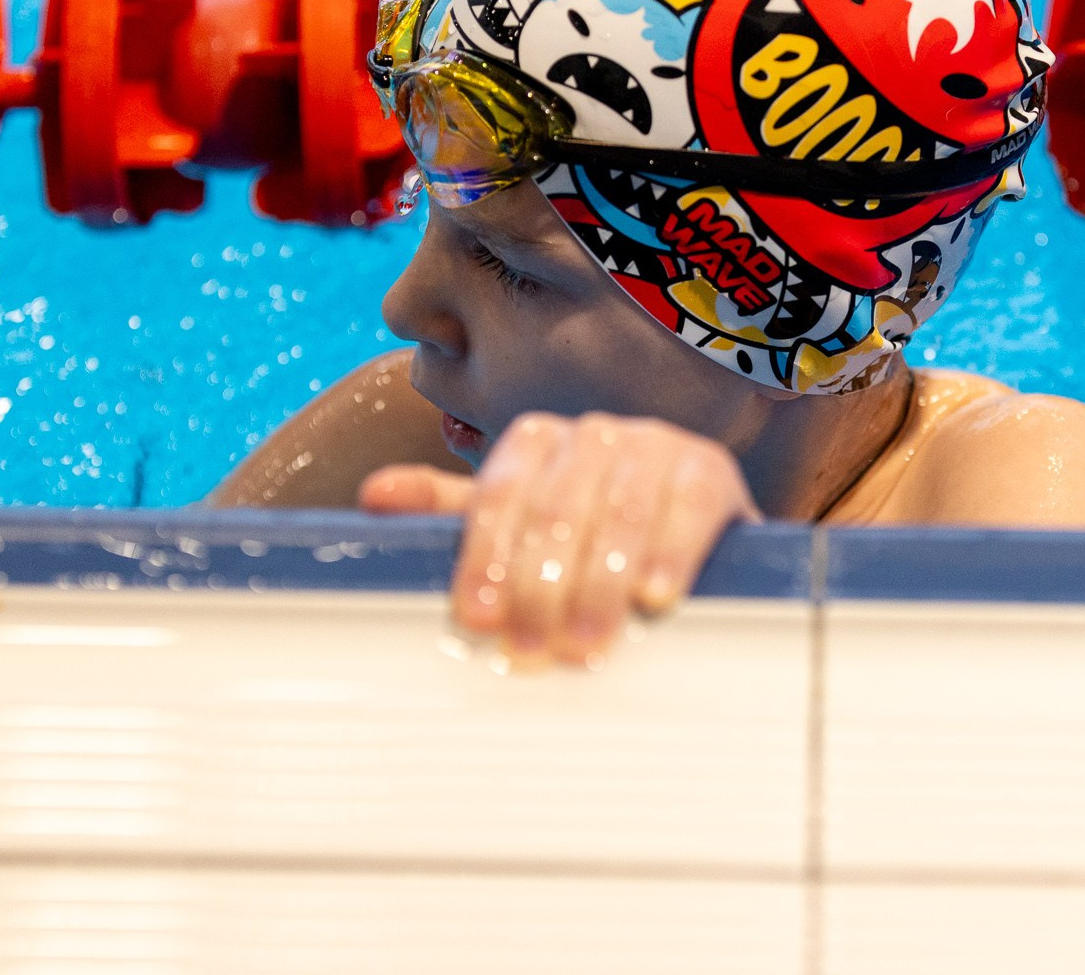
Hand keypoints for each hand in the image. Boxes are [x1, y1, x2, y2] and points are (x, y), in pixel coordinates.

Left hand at [359, 412, 758, 668]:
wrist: (697, 541)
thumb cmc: (593, 542)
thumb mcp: (523, 531)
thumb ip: (454, 517)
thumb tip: (374, 496)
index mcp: (536, 442)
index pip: (500, 494)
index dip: (486, 557)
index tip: (479, 619)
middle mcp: (593, 432)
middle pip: (556, 506)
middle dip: (540, 585)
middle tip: (532, 652)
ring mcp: (656, 444)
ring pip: (617, 509)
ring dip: (599, 582)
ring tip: (587, 645)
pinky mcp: (710, 469)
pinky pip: (687, 506)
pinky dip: (668, 551)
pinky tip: (655, 596)